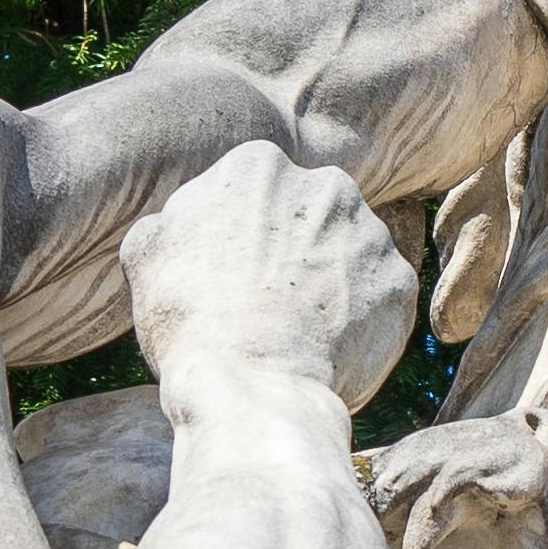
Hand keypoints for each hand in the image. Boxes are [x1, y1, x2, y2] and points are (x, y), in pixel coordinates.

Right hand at [121, 137, 416, 405]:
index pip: (255, 191)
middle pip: (310, 214)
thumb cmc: (190, 320)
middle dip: (295, 249)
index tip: (234, 271)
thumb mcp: (148, 255)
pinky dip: (360, 318)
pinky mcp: (399, 280)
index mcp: (259, 165)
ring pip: (349, 251)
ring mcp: (370, 231)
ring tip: (298, 329)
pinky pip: (378, 296)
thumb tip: (183, 218)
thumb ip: (173, 219)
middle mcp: (325, 184)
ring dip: (330, 281)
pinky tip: (327, 347)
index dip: (242, 234)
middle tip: (269, 300)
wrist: (252, 383)